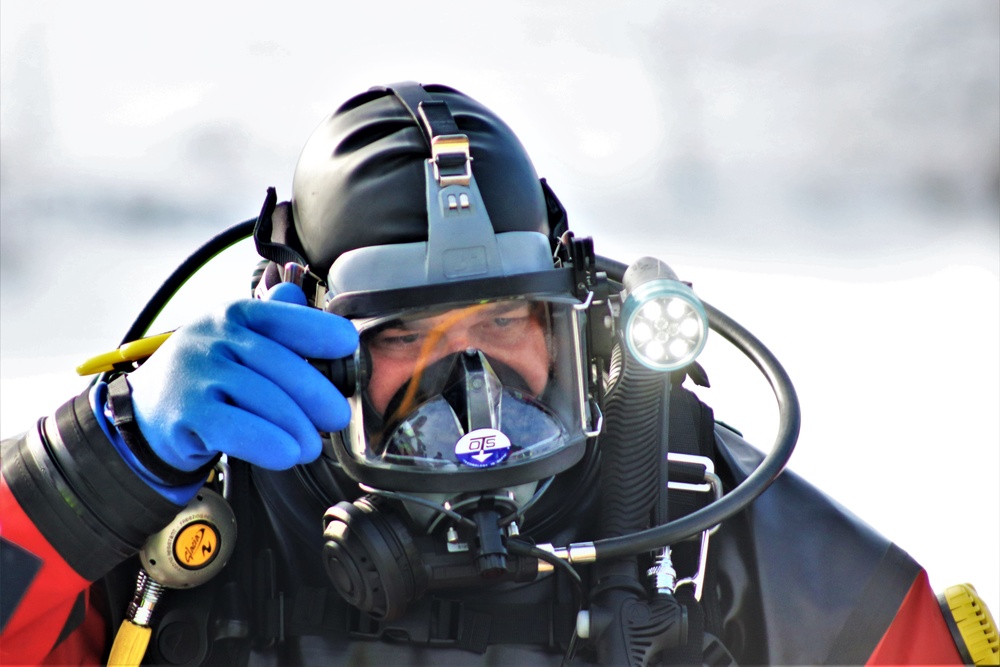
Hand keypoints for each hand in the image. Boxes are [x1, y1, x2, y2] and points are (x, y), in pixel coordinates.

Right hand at [127, 283, 357, 471]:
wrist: (148, 410)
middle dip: (316, 393)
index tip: (348, 345)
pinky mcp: (186, 412)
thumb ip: (276, 324)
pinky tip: (288, 454)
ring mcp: (197, 373)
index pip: (283, 318)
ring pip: (262, 398)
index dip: (319, 330)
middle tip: (338, 417)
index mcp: (234, 315)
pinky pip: (235, 428)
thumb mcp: (238, 342)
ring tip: (313, 445)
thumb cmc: (208, 376)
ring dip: (297, 425)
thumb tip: (306, 298)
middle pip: (279, 364)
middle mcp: (214, 337)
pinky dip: (266, 442)